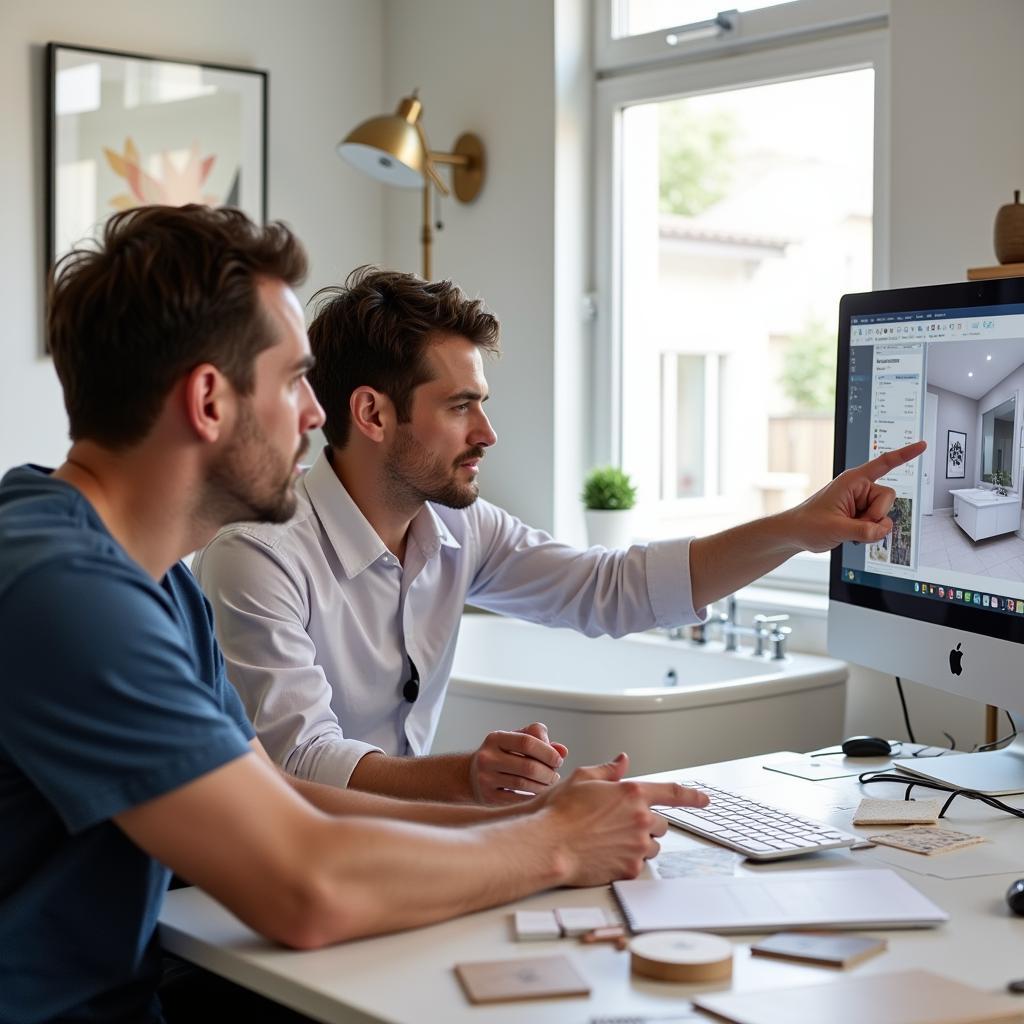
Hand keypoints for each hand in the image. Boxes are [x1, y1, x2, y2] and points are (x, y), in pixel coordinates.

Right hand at [469, 722, 567, 804]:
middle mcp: (487, 757)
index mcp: (496, 738)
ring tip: (549, 784)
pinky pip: (517, 799)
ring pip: (524, 784)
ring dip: (543, 786)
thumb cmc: (504, 754)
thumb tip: (563, 751)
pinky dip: (532, 797)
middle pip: (528, 766)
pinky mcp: (487, 796)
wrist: (471, 775)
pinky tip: (538, 794)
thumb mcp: (517, 740)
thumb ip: (541, 740)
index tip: (558, 760)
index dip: (548, 752)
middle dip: (548, 772)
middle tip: (555, 775)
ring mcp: (485, 778)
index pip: (527, 742)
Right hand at [542, 753, 709, 886]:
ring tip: (610, 841)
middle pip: (660, 824)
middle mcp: (641, 819)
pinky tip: (606, 854)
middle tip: (621, 825)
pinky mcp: (630, 868)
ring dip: (639, 843)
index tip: (704, 799)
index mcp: (632, 793)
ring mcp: (637, 846)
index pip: (672, 793)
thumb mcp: (582, 778)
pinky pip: (639, 864)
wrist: (549, 844)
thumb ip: (608, 771)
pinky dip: (627, 860)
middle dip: (646, 824)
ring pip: (652, 846)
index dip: (692, 796)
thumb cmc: (560, 811)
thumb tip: (622, 762)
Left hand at [783, 440, 925, 551]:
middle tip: (854, 523)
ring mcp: (861, 503)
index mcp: (853, 481)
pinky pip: (878, 524)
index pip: (884, 463)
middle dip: (875, 515)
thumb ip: (863, 530)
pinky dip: (869, 532)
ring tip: (848, 528)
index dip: (904, 454)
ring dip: (871, 526)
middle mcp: (860, 489)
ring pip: (885, 514)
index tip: (921, 445)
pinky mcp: (862, 515)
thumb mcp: (835, 528)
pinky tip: (852, 533)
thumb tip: (883, 529)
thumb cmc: (808, 523)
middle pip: (888, 498)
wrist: (796, 534)